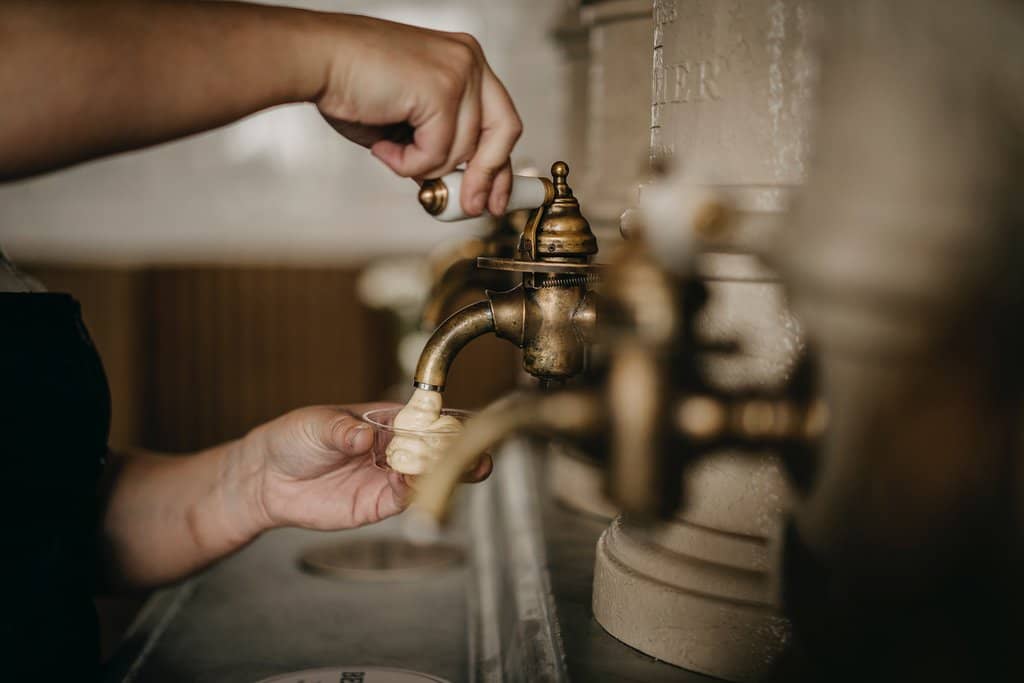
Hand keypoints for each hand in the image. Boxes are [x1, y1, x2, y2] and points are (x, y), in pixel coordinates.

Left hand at [239, 404, 491, 531]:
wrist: (268, 478)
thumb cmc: (294, 438)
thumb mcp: (315, 425)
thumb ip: (342, 431)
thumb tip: (363, 435)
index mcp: (387, 418)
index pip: (425, 416)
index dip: (447, 420)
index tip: (462, 425)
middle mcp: (395, 446)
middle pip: (436, 448)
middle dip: (458, 451)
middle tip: (476, 455)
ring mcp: (389, 475)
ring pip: (427, 475)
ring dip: (446, 475)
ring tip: (463, 472)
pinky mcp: (378, 503)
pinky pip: (405, 499)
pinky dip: (416, 495)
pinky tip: (421, 489)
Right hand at [315, 16, 522, 216]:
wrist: (315, 60)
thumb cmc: (349, 84)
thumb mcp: (408, 122)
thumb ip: (438, 146)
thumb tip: (455, 184)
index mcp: (463, 61)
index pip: (501, 119)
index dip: (499, 164)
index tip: (495, 196)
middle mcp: (467, 60)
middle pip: (504, 132)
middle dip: (486, 177)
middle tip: (469, 206)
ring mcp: (458, 72)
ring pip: (462, 151)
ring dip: (420, 164)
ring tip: (389, 147)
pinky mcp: (441, 90)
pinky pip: (438, 154)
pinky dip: (407, 162)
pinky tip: (384, 144)